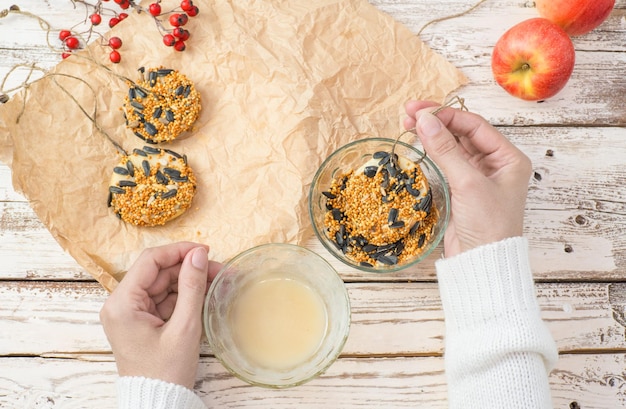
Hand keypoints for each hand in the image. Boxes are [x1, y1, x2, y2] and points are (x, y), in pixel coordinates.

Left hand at [100, 242, 221, 388]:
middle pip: (157, 272)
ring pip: (162, 284)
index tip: (205, 251)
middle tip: (219, 270)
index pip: (150, 261)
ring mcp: (130, 312)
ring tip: (216, 282)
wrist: (158, 402)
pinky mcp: (141, 321)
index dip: (179, 251)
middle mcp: (121, 304)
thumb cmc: (166, 371)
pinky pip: (163, 299)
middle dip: (188, 268)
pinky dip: (183, 296)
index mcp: (122, 304)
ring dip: (188, 281)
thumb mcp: (184, 327)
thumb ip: (192, 287)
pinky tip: (204, 295)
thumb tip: (198, 255)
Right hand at [404, 100, 531, 257]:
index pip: (475, 125)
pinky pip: (445, 163)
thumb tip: (425, 121)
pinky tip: (417, 145)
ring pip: (452, 147)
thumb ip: (446, 150)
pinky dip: (431, 152)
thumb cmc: (488, 226)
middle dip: (436, 122)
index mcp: (508, 158)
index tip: (420, 111)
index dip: (446, 115)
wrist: (481, 263)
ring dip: (432, 136)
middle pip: (462, 133)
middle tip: (409, 114)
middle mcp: (495, 164)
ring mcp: (477, 177)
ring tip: (407, 126)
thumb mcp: (468, 184)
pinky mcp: (461, 189)